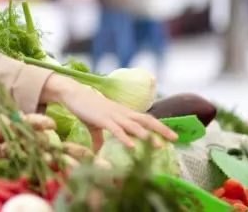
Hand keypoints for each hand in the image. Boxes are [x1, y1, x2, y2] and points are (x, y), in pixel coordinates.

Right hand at [41, 74, 176, 148]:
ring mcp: (113, 115)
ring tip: (158, 146)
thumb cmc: (85, 108)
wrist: (73, 94)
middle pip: (146, 120)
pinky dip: (124, 138)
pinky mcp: (102, 119)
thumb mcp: (95, 124)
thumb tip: (98, 152)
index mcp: (123, 113)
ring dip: (146, 135)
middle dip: (161, 129)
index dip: (159, 126)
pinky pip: (116, 130)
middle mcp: (122, 113)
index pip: (145, 119)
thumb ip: (99, 138)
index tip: (172, 135)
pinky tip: (131, 146)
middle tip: (175, 138)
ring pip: (134, 125)